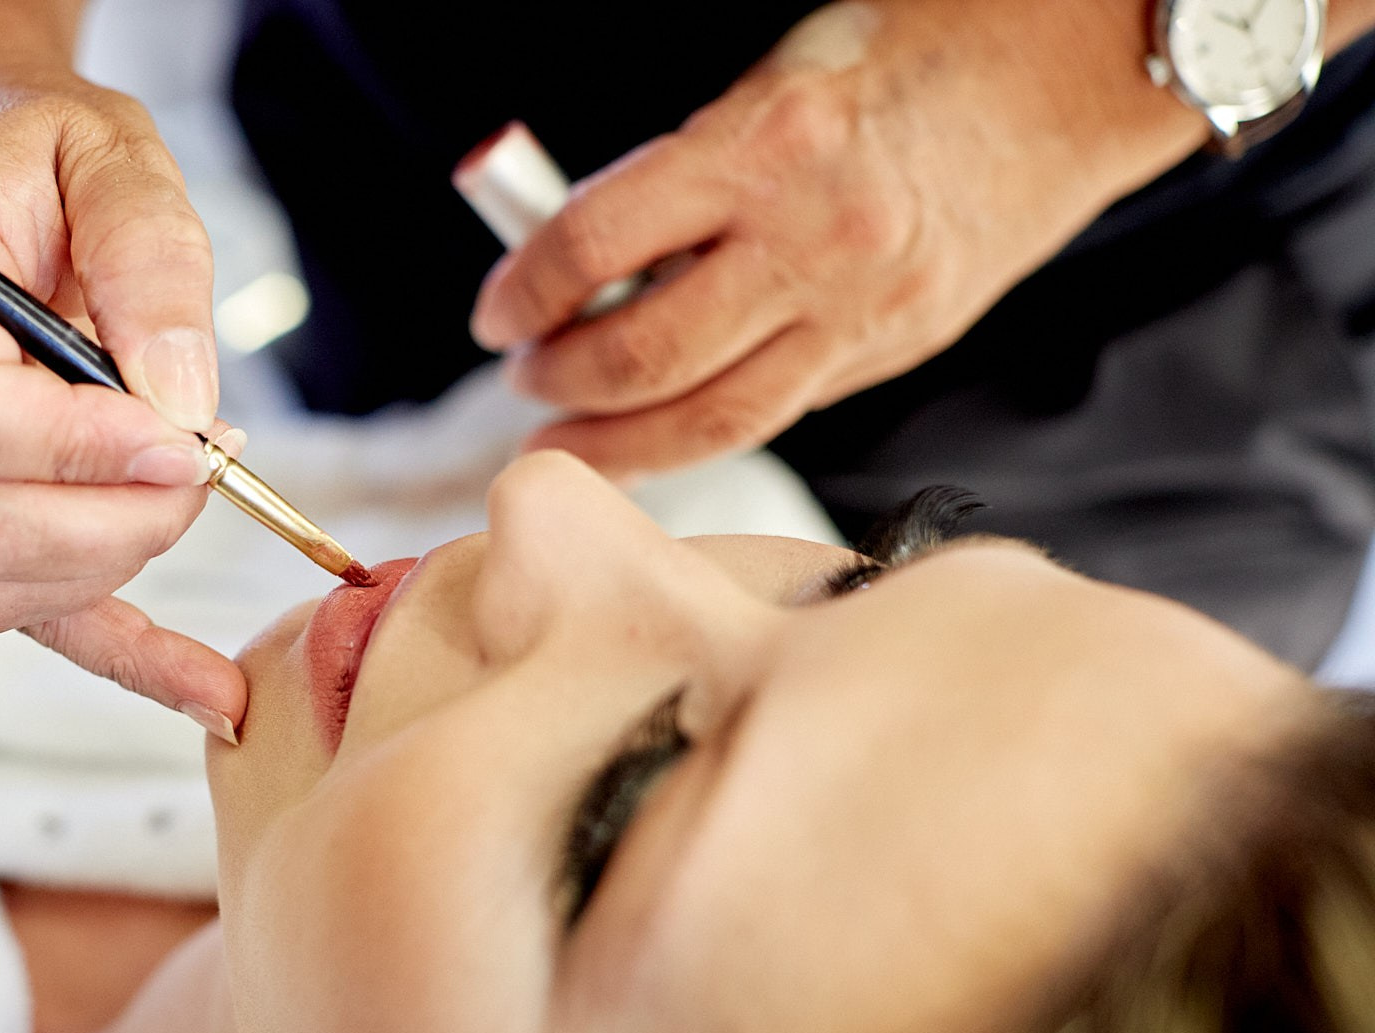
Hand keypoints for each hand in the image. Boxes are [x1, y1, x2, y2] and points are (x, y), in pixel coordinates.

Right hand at [0, 69, 245, 738]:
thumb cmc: (47, 159)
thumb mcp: (115, 160)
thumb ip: (149, 262)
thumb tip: (179, 405)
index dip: (75, 450)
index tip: (183, 433)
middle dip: (121, 515)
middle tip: (207, 455)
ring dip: (119, 560)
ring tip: (187, 477)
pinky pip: (28, 618)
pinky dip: (125, 658)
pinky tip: (208, 691)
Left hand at [469, 0, 1204, 477]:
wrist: (1073, 75)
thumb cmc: (917, 51)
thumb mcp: (775, 77)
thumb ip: (678, 173)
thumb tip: (580, 261)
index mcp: (765, 143)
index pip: (594, 245)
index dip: (521, 291)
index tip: (493, 314)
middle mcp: (812, 238)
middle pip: (641, 357)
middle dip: (557, 385)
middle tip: (521, 383)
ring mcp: (861, 309)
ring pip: (709, 420)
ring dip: (616, 446)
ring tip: (566, 445)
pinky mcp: (896, 350)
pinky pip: (776, 412)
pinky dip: (701, 432)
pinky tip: (658, 433)